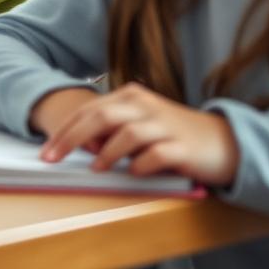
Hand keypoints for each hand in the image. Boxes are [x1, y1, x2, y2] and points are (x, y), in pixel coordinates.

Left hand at [38, 83, 239, 185]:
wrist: (223, 142)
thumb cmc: (172, 134)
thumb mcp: (137, 125)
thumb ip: (109, 130)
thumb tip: (80, 143)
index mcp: (130, 96)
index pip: (88, 110)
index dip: (64, 130)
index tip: (45, 150)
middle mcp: (146, 106)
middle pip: (100, 116)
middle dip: (71, 138)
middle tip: (52, 158)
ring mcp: (165, 125)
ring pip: (127, 134)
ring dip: (107, 153)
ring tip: (96, 168)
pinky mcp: (183, 147)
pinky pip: (155, 155)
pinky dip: (140, 165)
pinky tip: (133, 172)